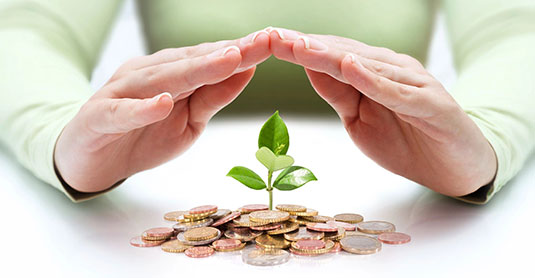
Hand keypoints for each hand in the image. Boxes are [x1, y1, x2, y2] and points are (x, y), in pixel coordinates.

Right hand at [55, 30, 270, 191]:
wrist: (90, 159)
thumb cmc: (143, 135)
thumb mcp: (189, 120)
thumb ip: (213, 96)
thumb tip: (247, 70)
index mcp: (171, 73)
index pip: (211, 59)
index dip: (243, 51)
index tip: (274, 42)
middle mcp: (148, 74)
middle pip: (192, 62)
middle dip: (229, 53)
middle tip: (263, 42)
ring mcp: (121, 93)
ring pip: (161, 79)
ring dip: (195, 70)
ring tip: (228, 60)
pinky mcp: (99, 116)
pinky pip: (122, 112)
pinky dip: (142, 108)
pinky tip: (162, 102)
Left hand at [268, 27, 496, 196]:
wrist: (455, 166)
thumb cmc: (406, 140)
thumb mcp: (359, 119)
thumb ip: (338, 93)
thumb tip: (308, 69)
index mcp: (371, 72)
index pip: (329, 56)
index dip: (298, 49)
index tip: (266, 41)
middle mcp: (391, 69)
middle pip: (342, 54)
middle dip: (305, 46)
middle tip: (273, 36)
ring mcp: (412, 83)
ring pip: (366, 66)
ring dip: (331, 56)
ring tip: (300, 46)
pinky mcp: (431, 104)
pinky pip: (398, 92)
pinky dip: (374, 80)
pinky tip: (351, 67)